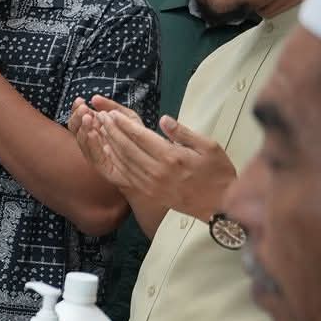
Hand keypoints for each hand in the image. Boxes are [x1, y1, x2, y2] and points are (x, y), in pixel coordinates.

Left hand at [74, 97, 233, 219]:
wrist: (219, 207)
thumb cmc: (218, 174)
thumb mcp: (210, 147)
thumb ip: (184, 133)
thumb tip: (164, 120)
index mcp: (172, 157)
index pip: (140, 137)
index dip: (123, 124)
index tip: (111, 114)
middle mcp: (157, 171)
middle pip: (127, 148)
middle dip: (111, 131)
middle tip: (101, 118)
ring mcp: (151, 184)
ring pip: (123, 162)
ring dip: (109, 145)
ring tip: (101, 131)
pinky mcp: (149, 193)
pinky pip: (127, 175)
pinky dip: (115, 162)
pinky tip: (109, 153)